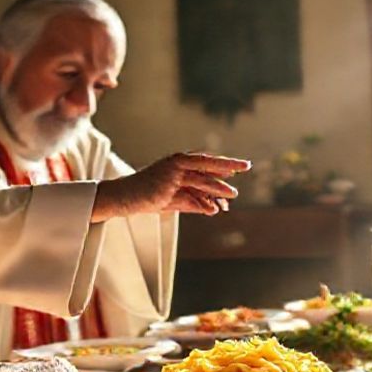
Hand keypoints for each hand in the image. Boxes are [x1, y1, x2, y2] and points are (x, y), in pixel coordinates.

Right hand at [93, 152, 250, 221]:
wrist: (124, 197)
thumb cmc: (150, 195)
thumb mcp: (175, 198)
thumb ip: (194, 201)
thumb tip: (214, 209)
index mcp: (179, 162)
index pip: (206, 161)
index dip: (224, 163)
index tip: (241, 166)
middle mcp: (177, 164)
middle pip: (208, 164)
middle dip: (228, 165)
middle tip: (247, 166)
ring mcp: (172, 174)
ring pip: (202, 180)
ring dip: (219, 188)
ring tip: (233, 195)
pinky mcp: (167, 187)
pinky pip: (190, 196)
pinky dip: (202, 204)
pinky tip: (213, 211)